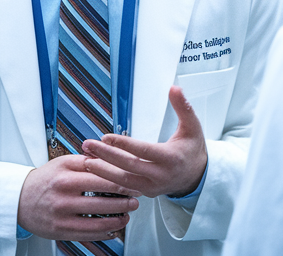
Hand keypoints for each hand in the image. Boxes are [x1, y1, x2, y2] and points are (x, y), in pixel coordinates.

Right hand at [17, 154, 140, 240]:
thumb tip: (110, 158)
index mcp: (65, 176)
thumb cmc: (43, 180)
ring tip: (127, 215)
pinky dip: (104, 233)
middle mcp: (63, 197)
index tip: (133, 182)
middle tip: (135, 199)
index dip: (121, 181)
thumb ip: (85, 161)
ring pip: (98, 221)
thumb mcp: (62, 163)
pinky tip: (113, 228)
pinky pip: (88, 235)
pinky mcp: (61, 231)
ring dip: (118, 219)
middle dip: (124, 201)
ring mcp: (62, 216)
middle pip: (102, 200)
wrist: (18, 199)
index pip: (100, 178)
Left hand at [81, 86, 207, 198]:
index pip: (144, 151)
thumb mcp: (192, 126)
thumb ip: (183, 107)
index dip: (124, 145)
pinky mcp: (146, 192)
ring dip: (103, 170)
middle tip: (89, 145)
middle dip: (106, 156)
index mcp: (171, 158)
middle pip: (129, 166)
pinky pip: (124, 188)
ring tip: (86, 159)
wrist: (197, 176)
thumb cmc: (192, 150)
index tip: (106, 137)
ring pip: (124, 180)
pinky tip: (95, 172)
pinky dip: (108, 180)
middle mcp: (161, 175)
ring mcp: (153, 187)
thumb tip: (175, 88)